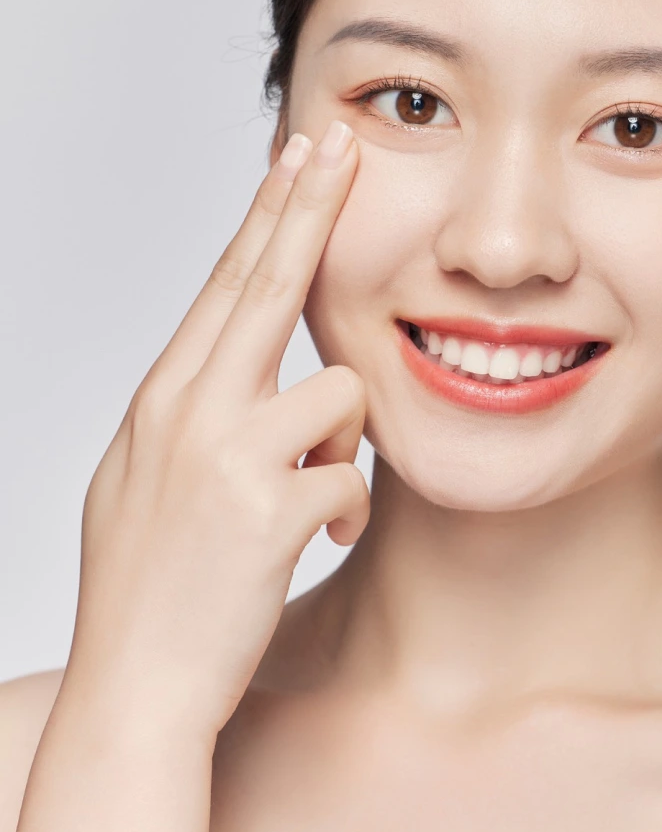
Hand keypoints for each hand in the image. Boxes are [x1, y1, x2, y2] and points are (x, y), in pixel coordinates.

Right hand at [62, 119, 368, 738]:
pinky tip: (318, 541)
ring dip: (345, 443)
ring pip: (343, 394)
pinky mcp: (271, 509)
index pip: (227, 282)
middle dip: (313, 206)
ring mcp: (227, 455)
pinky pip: (354, 477)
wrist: (136, 687)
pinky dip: (349, 510)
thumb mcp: (146, 476)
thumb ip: (193, 411)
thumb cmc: (147, 582)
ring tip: (312, 493)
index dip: (268, 213)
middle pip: (269, 283)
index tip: (299, 156)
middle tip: (345, 144)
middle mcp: (189, 409)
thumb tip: (235, 362)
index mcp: (163, 396)